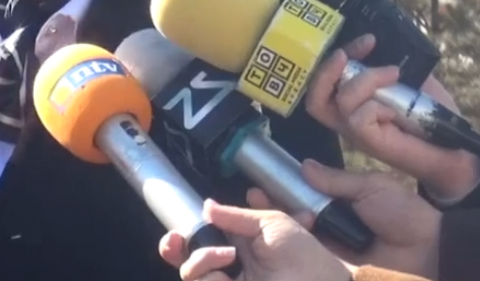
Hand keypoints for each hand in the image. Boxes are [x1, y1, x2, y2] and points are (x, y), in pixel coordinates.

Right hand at [158, 200, 352, 280]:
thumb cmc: (306, 255)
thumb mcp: (272, 222)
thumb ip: (236, 215)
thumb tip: (206, 206)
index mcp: (243, 246)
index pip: (206, 239)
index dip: (186, 234)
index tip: (176, 229)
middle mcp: (232, 268)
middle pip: (189, 260)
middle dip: (174, 248)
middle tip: (173, 240)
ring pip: (191, 273)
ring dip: (201, 258)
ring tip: (226, 255)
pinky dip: (207, 274)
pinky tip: (226, 267)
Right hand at [247, 160, 440, 278]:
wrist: (432, 251)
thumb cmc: (405, 215)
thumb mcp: (371, 188)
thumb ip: (337, 181)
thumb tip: (305, 167)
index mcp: (340, 208)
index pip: (302, 199)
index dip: (280, 192)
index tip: (258, 185)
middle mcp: (331, 231)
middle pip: (292, 220)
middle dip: (268, 209)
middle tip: (250, 197)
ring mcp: (331, 254)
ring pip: (295, 240)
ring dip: (274, 227)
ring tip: (255, 213)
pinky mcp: (334, 272)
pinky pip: (308, 262)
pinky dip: (290, 252)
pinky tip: (271, 241)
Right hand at [305, 35, 479, 199]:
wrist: (455, 150)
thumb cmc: (432, 116)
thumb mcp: (410, 81)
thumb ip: (390, 65)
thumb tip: (383, 42)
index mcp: (353, 103)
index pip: (326, 80)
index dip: (338, 56)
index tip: (368, 41)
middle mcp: (348, 119)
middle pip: (314, 99)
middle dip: (326, 70)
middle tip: (346, 53)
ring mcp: (357, 133)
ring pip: (341, 102)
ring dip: (366, 80)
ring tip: (394, 74)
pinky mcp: (371, 143)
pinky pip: (357, 120)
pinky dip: (374, 107)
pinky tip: (395, 110)